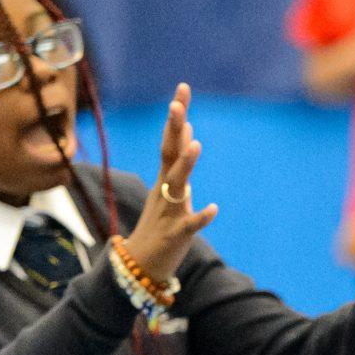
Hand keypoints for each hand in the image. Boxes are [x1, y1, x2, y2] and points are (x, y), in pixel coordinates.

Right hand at [126, 84, 218, 282]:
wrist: (140, 265)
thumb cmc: (160, 223)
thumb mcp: (170, 188)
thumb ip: (178, 161)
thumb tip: (187, 131)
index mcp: (165, 179)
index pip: (170, 141)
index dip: (176, 117)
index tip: (182, 89)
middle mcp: (165, 191)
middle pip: (168, 155)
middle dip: (173, 129)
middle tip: (177, 103)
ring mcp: (169, 211)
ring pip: (177, 185)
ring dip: (186, 165)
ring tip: (197, 144)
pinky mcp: (176, 234)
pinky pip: (190, 224)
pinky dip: (201, 216)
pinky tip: (214, 208)